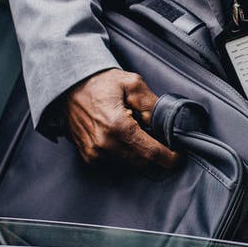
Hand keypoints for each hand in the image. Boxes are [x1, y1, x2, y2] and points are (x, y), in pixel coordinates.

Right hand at [64, 69, 180, 169]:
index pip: (150, 152)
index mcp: (117, 126)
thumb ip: (152, 104)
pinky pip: (114, 162)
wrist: (69, 85)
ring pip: (129, 163)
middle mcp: (104, 143)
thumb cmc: (100, 82)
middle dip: (154, 153)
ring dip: (138, 153)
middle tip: (158, 138)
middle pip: (142, 161)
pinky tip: (121, 137)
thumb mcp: (132, 84)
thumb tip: (166, 124)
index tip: (178, 157)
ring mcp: (94, 152)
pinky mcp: (88, 155)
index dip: (168, 157)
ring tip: (135, 131)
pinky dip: (123, 153)